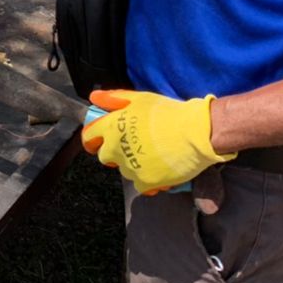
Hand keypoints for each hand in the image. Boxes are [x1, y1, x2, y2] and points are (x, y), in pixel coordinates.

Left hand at [81, 89, 235, 194]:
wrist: (194, 132)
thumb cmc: (168, 112)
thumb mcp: (139, 98)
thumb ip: (114, 98)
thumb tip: (94, 97)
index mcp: (112, 126)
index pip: (89, 137)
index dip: (93, 139)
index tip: (98, 141)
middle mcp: (116, 148)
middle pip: (105, 157)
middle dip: (115, 154)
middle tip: (134, 147)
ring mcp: (130, 167)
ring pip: (125, 171)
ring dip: (134, 165)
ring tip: (153, 155)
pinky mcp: (145, 182)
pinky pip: (141, 185)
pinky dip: (149, 180)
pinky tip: (161, 169)